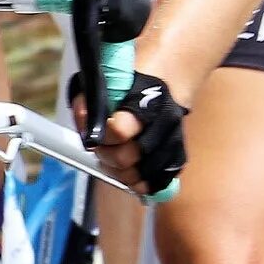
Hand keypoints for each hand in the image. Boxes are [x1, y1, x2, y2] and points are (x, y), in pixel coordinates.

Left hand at [82, 70, 188, 194]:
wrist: (165, 79)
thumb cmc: (128, 82)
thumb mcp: (102, 81)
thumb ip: (87, 103)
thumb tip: (84, 124)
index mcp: (145, 99)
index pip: (119, 131)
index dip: (102, 138)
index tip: (95, 135)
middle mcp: (165, 121)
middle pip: (129, 158)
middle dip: (108, 158)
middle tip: (101, 150)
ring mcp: (175, 139)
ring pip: (145, 175)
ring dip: (123, 174)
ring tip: (113, 163)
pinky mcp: (180, 154)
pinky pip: (164, 180)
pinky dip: (146, 184)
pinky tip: (133, 179)